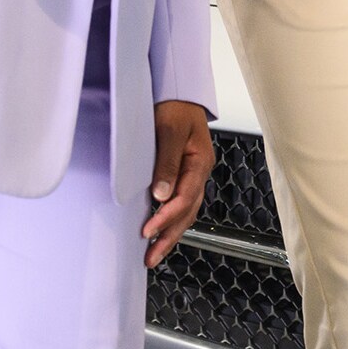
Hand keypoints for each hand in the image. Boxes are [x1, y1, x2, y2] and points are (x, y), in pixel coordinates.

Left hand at [143, 100, 213, 268]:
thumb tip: (161, 196)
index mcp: (200, 162)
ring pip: (186, 211)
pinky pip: (180, 202)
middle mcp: (199, 171)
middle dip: (169, 237)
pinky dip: (170, 219)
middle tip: (150, 258)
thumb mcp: (170, 130)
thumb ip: (166, 162)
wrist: (179, 90)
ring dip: (170, 233)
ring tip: (152, 253)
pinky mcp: (182, 173)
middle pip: (188, 212)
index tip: (147, 232)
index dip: (166, 218)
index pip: (185, 198)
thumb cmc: (176, 106)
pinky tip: (158, 230)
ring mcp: (192, 173)